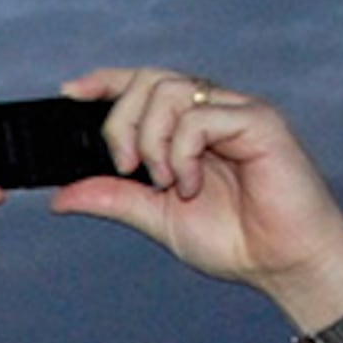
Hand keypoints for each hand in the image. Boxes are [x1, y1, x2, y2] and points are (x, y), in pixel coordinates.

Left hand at [48, 69, 342, 342]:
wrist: (281, 262)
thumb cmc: (231, 238)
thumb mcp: (155, 218)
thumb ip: (113, 199)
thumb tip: (60, 196)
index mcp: (187, 128)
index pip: (143, 85)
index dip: (106, 81)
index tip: (70, 93)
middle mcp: (213, 110)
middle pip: (150, 81)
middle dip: (121, 122)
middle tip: (124, 168)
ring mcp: (237, 112)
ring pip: (172, 91)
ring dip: (151, 140)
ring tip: (164, 183)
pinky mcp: (260, 120)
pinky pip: (201, 117)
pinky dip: (183, 153)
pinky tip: (192, 185)